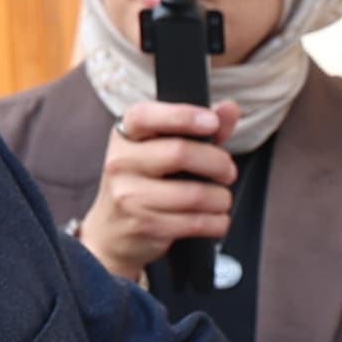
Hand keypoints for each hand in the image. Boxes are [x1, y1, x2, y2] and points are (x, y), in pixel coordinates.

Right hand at [73, 100, 232, 284]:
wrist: (111, 232)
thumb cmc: (144, 183)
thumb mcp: (161, 148)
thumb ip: (197, 128)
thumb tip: (229, 108)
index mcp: (124, 134)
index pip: (146, 116)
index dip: (183, 116)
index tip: (211, 122)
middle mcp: (121, 162)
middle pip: (180, 153)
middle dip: (218, 163)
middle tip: (228, 172)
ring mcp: (129, 196)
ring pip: (194, 194)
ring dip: (221, 198)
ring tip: (221, 199)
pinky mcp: (144, 226)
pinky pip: (196, 223)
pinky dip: (217, 222)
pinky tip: (216, 219)